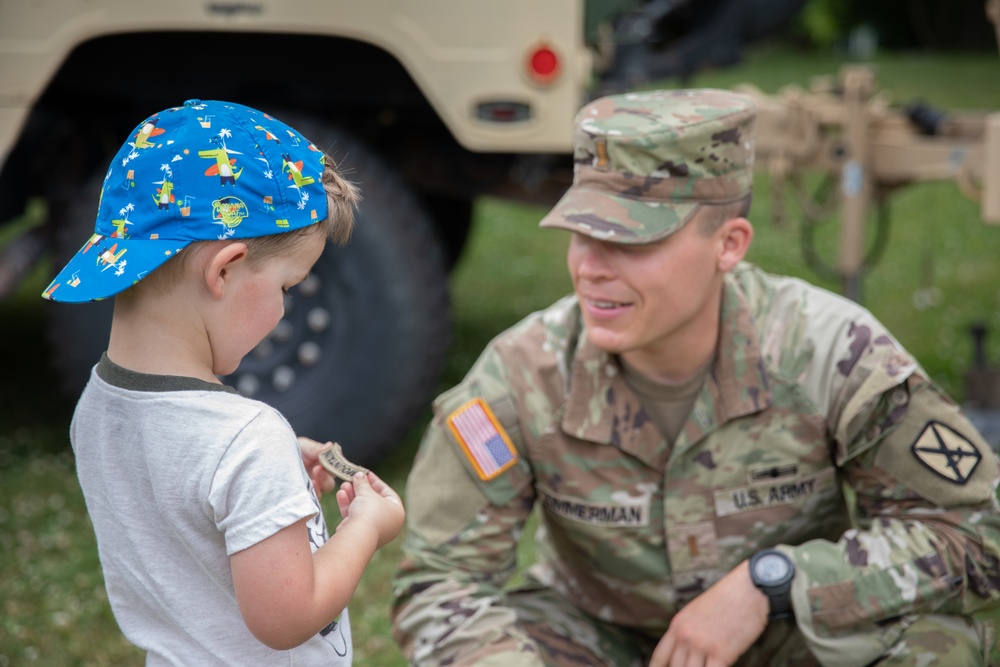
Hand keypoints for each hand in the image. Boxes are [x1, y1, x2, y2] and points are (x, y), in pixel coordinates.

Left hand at [297, 436, 337, 498]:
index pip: (335, 469)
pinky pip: (310, 500)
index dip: (334, 466)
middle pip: (329, 483)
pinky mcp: (302, 495)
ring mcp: (311, 488)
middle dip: (325, 477)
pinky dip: (310, 496)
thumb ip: (316, 448)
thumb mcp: (304, 446)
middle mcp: (320, 478)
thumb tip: (330, 446)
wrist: (274, 457)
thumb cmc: (292, 450)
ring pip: (321, 493)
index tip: (326, 461)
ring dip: (319, 487)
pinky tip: (304, 490)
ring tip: (312, 481)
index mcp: (325, 465)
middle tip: (317, 469)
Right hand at [336, 471, 404, 548]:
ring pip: (362, 509)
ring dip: (352, 495)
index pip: (387, 493)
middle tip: (352, 478)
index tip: (366, 473)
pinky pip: (355, 517)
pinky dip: (348, 505)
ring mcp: (373, 529)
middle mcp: (387, 522)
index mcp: (397, 512)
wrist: (358, 536)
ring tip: (344, 484)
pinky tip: (340, 494)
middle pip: (373, 500)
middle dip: (360, 489)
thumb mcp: (367, 493)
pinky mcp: (360, 534)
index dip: (375, 481)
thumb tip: (359, 475)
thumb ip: (363, 483)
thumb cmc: (369, 512)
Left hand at [649, 561, 768, 666]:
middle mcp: (685, 636)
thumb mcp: (696, 611)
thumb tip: (687, 652)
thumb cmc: (727, 598)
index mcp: (677, 625)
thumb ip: (688, 631)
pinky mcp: (721, 653)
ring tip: (706, 665)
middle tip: (695, 665)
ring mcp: (702, 645)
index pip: (660, 657)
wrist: (748, 587)